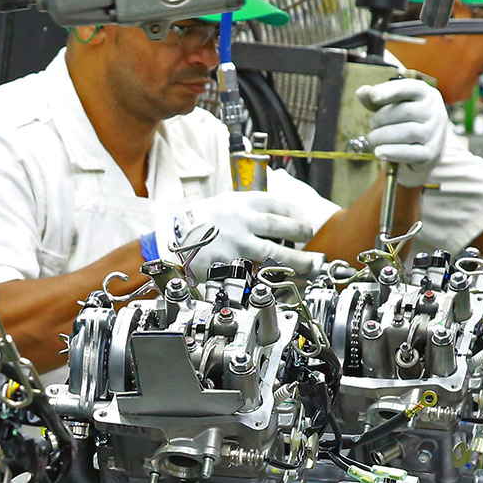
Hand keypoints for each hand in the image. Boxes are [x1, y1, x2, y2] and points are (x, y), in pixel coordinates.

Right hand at [160, 191, 322, 276]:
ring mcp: (236, 246)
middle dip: (299, 231)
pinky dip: (272, 277)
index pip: (274, 203)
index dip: (291, 211)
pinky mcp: (230, 266)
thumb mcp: (222, 202)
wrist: (173, 241)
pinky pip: (256, 272)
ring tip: (309, 265)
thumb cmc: (198, 222)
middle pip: (279, 227)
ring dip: (295, 260)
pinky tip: (283, 280)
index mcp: (239, 204)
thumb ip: (246, 204)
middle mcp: (240, 223)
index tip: (299, 217)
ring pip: (273, 253)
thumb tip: (273, 207)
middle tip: (309, 236)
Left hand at [358, 77, 451, 187]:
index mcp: (427, 94)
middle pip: (405, 111)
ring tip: (373, 138)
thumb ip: (377, 98)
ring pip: (407, 132)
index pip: (411, 88)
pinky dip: (391, 152)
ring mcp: (435, 133)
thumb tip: (362, 92)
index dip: (391, 90)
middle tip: (372, 124)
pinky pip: (409, 152)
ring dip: (383, 136)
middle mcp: (435, 111)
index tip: (373, 96)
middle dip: (381, 118)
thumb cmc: (407, 120)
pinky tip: (379, 151)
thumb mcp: (394, 105)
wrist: (429, 146)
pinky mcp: (430, 153)